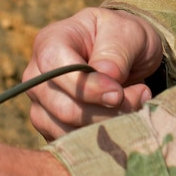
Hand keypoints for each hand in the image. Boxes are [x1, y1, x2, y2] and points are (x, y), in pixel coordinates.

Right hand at [23, 7, 166, 138]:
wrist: (129, 57)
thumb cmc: (123, 38)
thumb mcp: (127, 32)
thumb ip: (116, 50)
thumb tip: (106, 75)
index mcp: (50, 42)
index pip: (56, 69)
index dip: (87, 86)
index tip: (118, 92)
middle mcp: (37, 75)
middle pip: (63, 107)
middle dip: (106, 110)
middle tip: (138, 96)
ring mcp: (41, 104)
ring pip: (68, 130)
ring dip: (109, 124)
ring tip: (135, 103)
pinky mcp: (52, 128)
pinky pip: (72, 144)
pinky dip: (102, 137)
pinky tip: (122, 118)